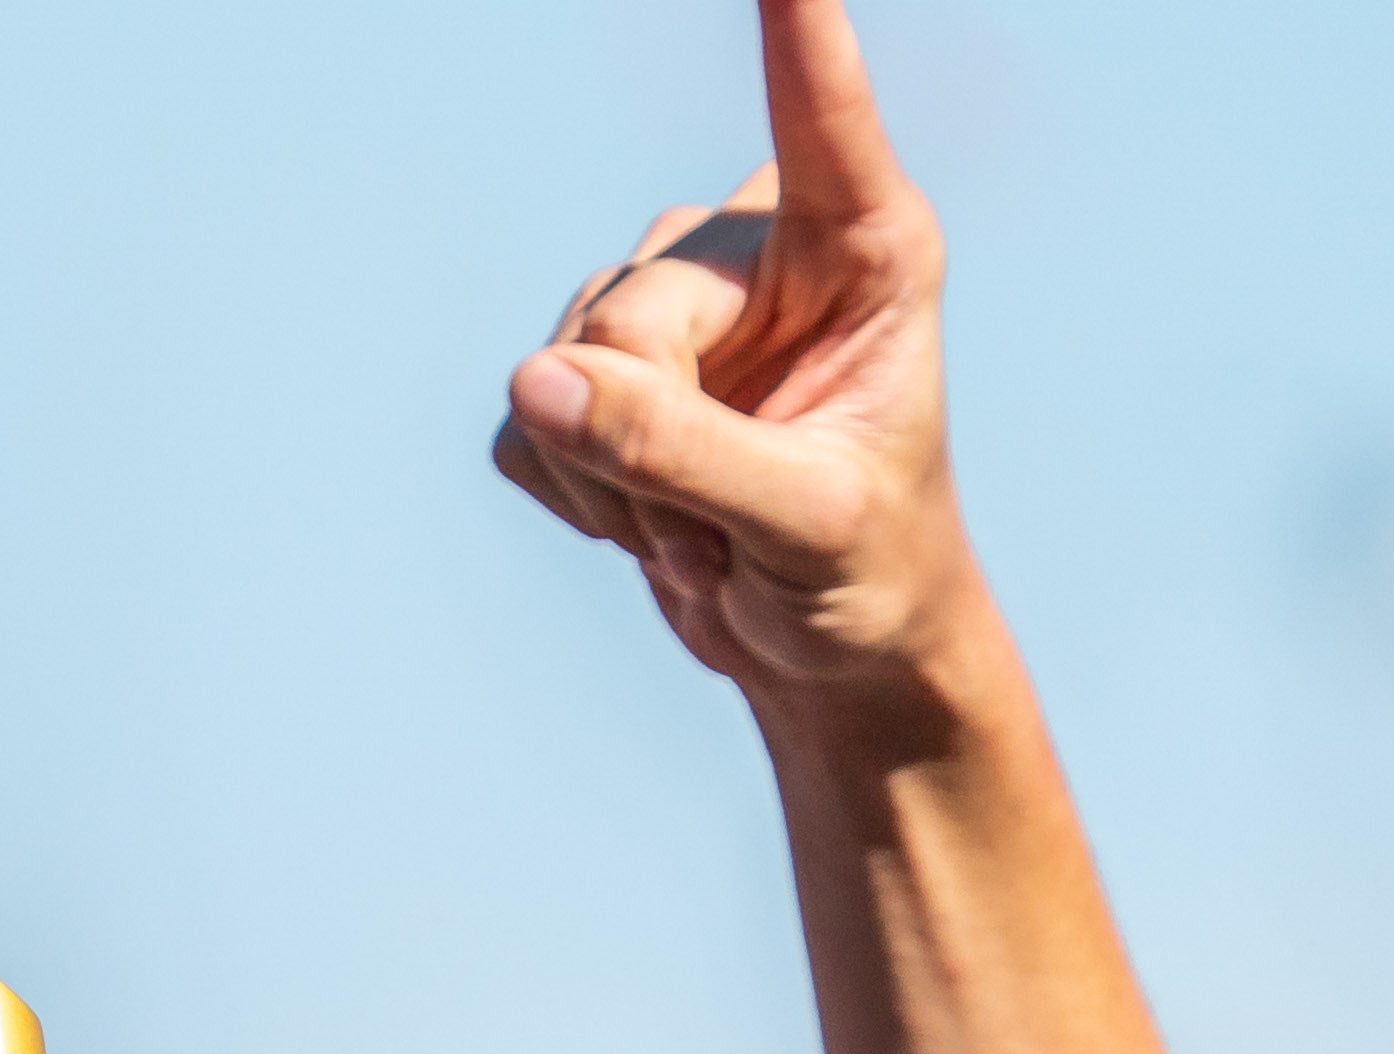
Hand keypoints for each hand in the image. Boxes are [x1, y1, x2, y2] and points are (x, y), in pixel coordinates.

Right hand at [490, 0, 975, 719]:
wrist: (831, 651)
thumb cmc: (868, 568)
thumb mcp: (802, 520)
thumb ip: (681, 451)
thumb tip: (533, 381)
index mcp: (861, 246)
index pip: (819, 110)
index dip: (797, 27)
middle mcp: (756, 249)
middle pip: (628, 312)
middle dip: (647, 440)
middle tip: (718, 531)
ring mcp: (669, 302)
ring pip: (563, 364)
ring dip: (613, 483)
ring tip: (701, 536)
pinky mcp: (594, 369)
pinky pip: (525, 421)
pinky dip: (570, 495)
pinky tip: (648, 525)